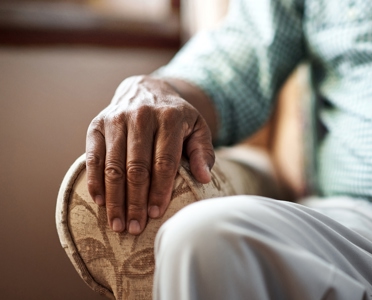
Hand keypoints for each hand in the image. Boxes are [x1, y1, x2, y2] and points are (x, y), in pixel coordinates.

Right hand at [86, 76, 214, 234]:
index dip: (160, 190)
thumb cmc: (175, 116)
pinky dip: (95, 180)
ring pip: (114, 165)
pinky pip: (93, 156)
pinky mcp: (98, 124)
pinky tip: (100, 201)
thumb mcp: (197, 128)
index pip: (164, 161)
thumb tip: (204, 179)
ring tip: (118, 224)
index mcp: (170, 117)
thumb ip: (202, 152)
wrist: (147, 89)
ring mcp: (116, 119)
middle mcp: (141, 115)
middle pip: (137, 167)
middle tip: (135, 228)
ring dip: (115, 198)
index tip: (156, 214)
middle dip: (135, 202)